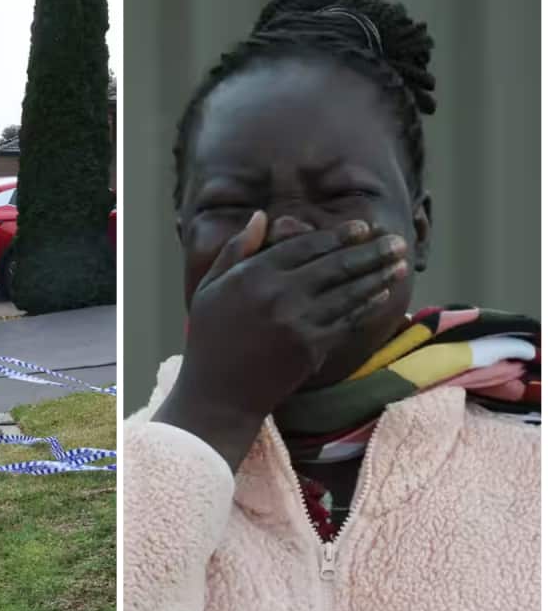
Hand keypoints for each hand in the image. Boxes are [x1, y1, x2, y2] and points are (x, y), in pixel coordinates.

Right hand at [154, 211, 408, 470]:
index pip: (306, 246)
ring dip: (379, 276)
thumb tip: (260, 216)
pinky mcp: (311, 347)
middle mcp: (278, 294)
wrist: (217, 394)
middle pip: (336, 265)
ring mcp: (298, 322)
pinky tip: (382, 294)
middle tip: (397, 242)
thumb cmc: (210, 338)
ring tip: (399, 264)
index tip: (364, 227)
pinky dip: (368, 305)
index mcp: (252, 275)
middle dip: (371, 252)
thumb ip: (236, 250)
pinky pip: (347, 320)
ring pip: (348, 292)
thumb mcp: (210, 287)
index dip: (339, 235)